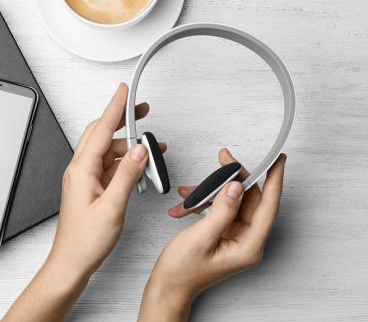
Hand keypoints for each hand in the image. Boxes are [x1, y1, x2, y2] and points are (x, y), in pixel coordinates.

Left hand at [48, 83, 165, 277]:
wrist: (72, 262)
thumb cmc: (85, 240)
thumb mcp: (112, 207)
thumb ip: (127, 176)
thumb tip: (139, 151)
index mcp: (82, 170)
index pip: (101, 130)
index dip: (114, 108)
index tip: (123, 91)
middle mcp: (80, 170)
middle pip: (101, 134)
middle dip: (121, 119)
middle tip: (141, 110)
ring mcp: (85, 179)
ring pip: (108, 151)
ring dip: (128, 146)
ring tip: (151, 148)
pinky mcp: (92, 188)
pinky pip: (110, 166)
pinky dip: (126, 162)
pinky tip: (140, 166)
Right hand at [138, 148, 285, 320]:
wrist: (168, 285)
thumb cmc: (182, 271)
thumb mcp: (201, 237)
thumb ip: (221, 210)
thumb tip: (236, 187)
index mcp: (249, 246)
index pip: (268, 206)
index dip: (274, 180)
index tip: (278, 161)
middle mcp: (246, 241)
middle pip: (249, 200)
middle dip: (233, 180)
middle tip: (224, 161)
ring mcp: (235, 238)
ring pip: (232, 202)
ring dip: (210, 193)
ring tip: (191, 192)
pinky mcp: (224, 234)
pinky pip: (220, 210)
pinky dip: (203, 204)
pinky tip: (187, 205)